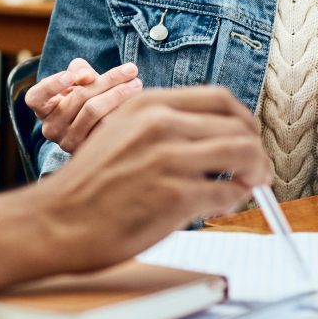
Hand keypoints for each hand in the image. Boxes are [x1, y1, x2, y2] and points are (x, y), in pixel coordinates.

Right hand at [24, 58, 143, 154]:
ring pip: (94, 111)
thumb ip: (78, 70)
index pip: (36, 97)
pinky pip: (106, 128)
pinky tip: (135, 104)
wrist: (94, 128)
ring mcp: (68, 142)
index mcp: (42, 108)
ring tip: (137, 84)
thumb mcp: (75, 78)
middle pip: (78, 97)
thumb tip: (86, 76)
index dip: (51, 85)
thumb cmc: (81, 95)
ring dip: (119, 94)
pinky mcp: (87, 152)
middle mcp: (50, 128)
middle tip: (132, 70)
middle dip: (108, 80)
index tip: (70, 76)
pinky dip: (121, 112)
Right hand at [39, 85, 270, 268]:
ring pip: (243, 154)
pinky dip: (234, 201)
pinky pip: (228, 192)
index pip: (219, 98)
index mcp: (147, 104)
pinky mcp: (174, 194)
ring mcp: (167, 158)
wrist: (57, 220)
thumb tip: (212, 141)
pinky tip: (220, 207)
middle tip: (259, 171)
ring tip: (249, 188)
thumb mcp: (121, 135)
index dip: (244, 120)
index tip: (249, 137)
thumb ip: (162, 130)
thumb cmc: (89, 186)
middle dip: (257, 152)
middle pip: (238, 127)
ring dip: (256, 174)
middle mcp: (159, 124)